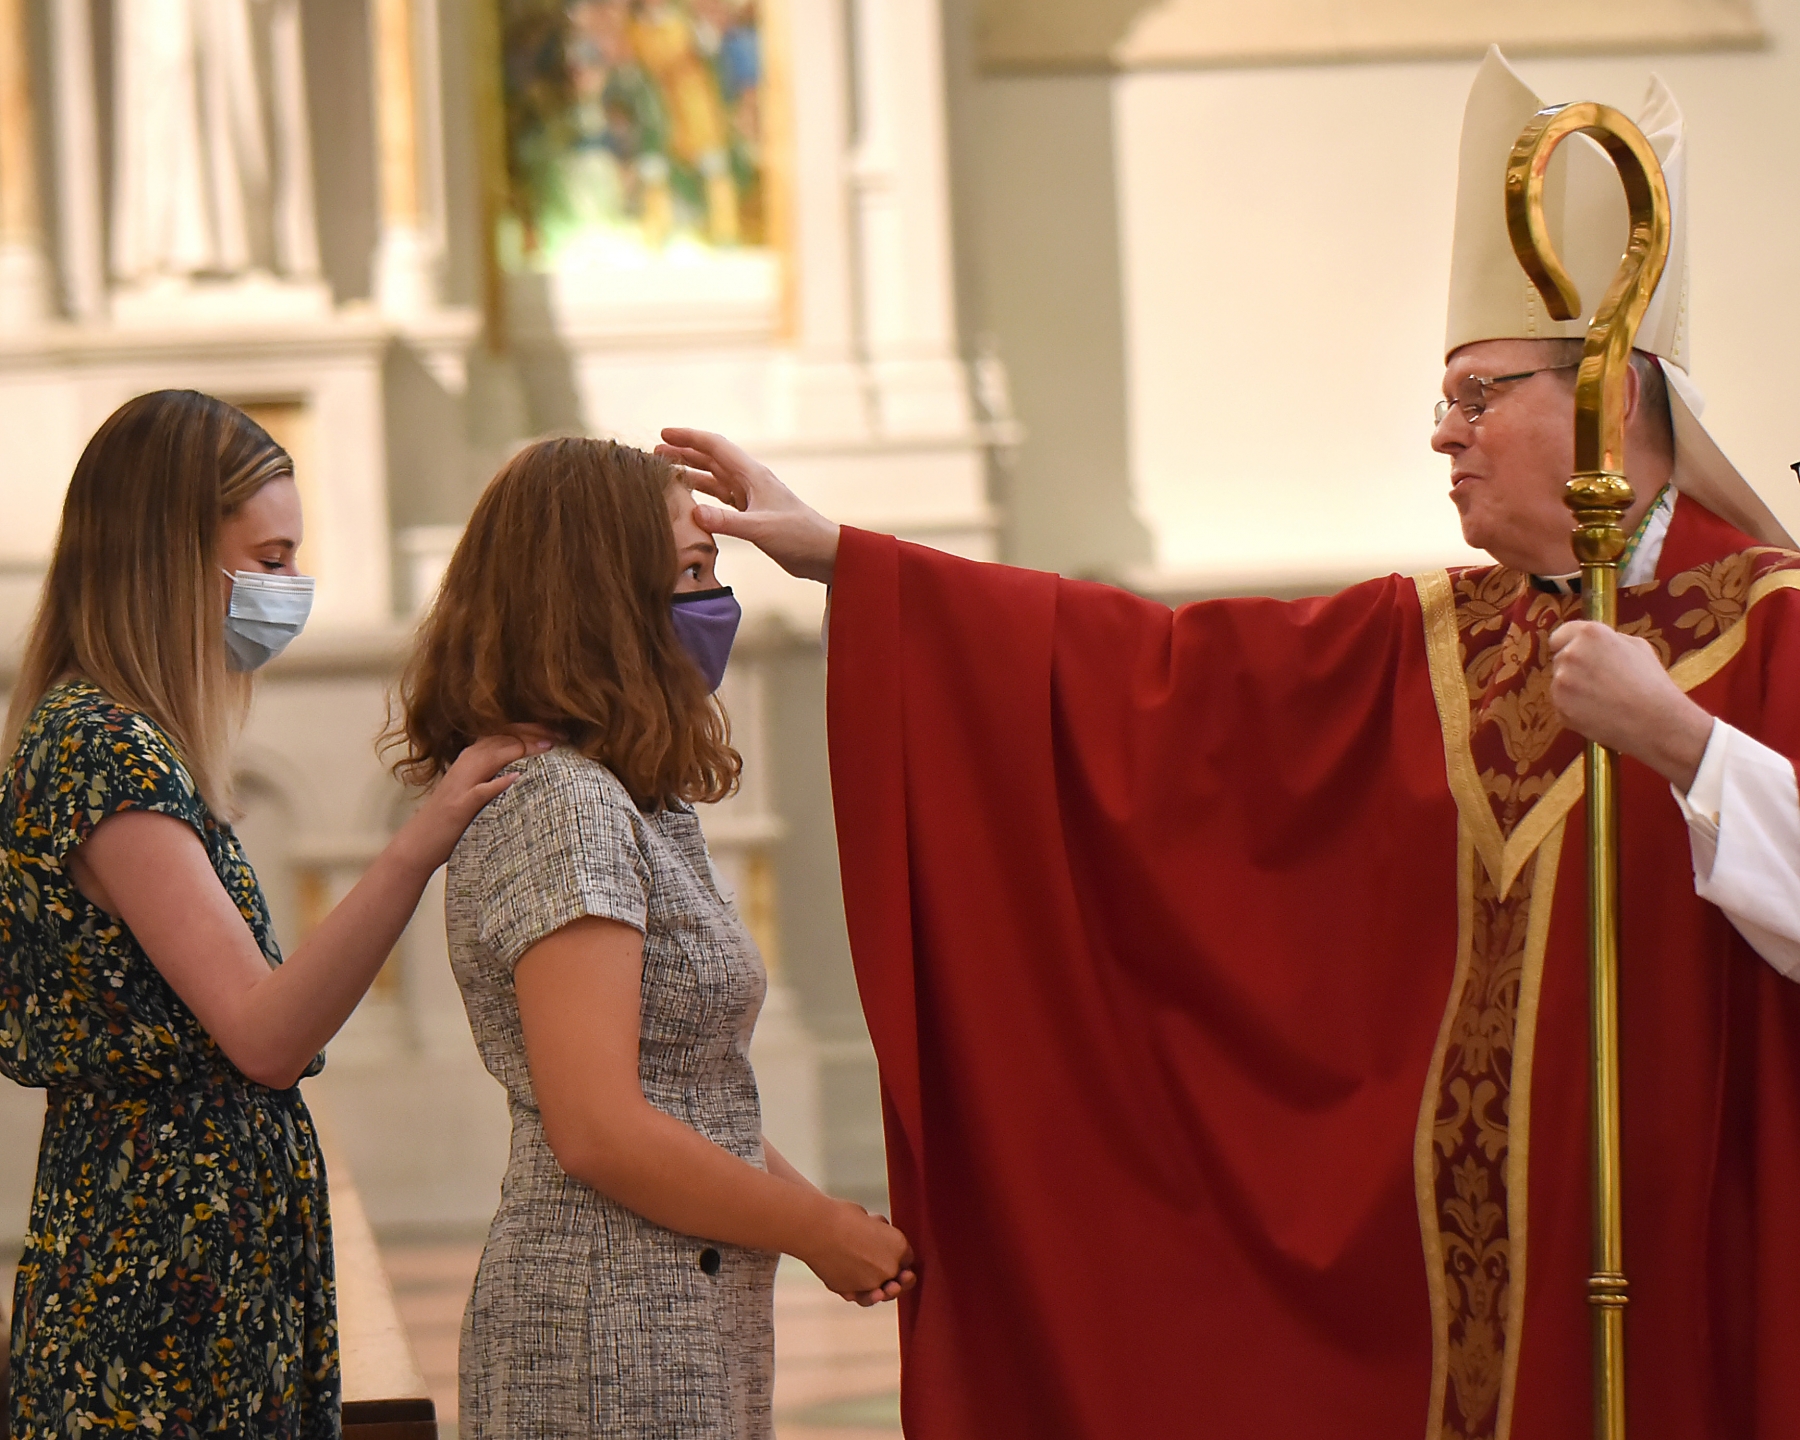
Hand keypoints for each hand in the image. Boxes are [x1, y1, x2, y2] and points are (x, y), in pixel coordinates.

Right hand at [392, 730, 554, 873]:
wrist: (420, 843)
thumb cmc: (453, 818)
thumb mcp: (477, 787)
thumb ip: (497, 772)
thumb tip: (531, 767)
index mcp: (472, 756)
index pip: (505, 732)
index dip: (533, 728)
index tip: (559, 731)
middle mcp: (466, 763)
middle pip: (503, 737)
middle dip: (534, 732)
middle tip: (563, 734)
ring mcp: (462, 783)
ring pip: (493, 756)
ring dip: (522, 749)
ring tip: (548, 747)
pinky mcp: (459, 805)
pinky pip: (481, 790)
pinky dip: (498, 782)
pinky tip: (517, 777)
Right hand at [656, 428, 840, 583]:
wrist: (822, 553)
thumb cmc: (799, 536)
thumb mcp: (761, 529)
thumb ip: (727, 522)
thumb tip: (694, 513)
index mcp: (753, 475)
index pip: (715, 447)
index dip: (689, 438)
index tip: (664, 434)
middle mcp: (750, 481)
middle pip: (711, 459)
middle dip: (684, 453)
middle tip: (656, 453)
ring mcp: (750, 497)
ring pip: (714, 478)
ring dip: (691, 473)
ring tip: (667, 472)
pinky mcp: (751, 514)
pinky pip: (721, 498)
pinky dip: (703, 495)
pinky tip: (690, 500)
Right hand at [799, 1199, 916, 1304]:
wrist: (817, 1228)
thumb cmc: (841, 1217)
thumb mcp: (870, 1218)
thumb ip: (879, 1232)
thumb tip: (877, 1234)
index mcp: (899, 1246)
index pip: (907, 1257)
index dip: (899, 1255)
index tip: (891, 1254)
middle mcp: (890, 1268)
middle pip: (899, 1278)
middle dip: (898, 1276)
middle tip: (894, 1276)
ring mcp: (872, 1283)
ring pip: (883, 1292)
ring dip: (884, 1291)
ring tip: (882, 1289)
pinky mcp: (852, 1292)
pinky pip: (862, 1297)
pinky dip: (864, 1296)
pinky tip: (867, 1293)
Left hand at [1548, 621, 1713, 789]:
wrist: (1654, 721)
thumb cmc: (1651, 682)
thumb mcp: (1638, 647)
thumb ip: (1610, 640)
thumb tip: (1597, 644)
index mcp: (1589, 634)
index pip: (1560, 635)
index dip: (1569, 645)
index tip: (1579, 654)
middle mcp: (1570, 655)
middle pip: (1561, 659)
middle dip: (1575, 668)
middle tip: (1600, 681)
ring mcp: (1561, 683)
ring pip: (1560, 683)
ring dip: (1574, 689)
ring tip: (1603, 699)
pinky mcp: (1560, 708)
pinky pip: (1563, 706)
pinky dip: (1575, 709)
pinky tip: (1598, 713)